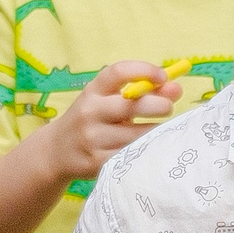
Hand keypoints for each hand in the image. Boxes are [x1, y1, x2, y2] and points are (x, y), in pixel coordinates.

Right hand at [38, 63, 180, 184]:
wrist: (57, 151)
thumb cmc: (93, 120)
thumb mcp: (108, 100)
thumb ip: (142, 92)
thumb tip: (176, 88)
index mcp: (93, 90)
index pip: (118, 72)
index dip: (144, 71)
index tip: (163, 77)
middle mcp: (90, 111)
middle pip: (130, 105)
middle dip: (158, 105)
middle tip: (168, 108)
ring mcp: (92, 138)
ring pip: (135, 135)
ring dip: (155, 131)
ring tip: (161, 130)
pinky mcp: (97, 161)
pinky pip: (130, 155)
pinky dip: (145, 150)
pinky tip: (150, 148)